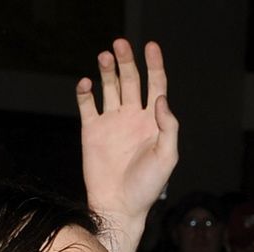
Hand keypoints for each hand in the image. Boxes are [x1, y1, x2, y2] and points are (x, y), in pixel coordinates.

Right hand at [77, 39, 177, 251]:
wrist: (119, 206)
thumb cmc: (147, 186)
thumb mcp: (167, 157)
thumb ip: (168, 126)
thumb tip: (161, 98)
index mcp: (153, 121)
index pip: (156, 85)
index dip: (155, 65)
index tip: (150, 46)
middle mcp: (132, 117)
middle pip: (130, 80)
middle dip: (126, 61)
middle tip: (120, 44)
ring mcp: (111, 122)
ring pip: (109, 87)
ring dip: (107, 71)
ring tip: (105, 56)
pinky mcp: (92, 131)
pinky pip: (87, 105)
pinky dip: (85, 92)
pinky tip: (87, 83)